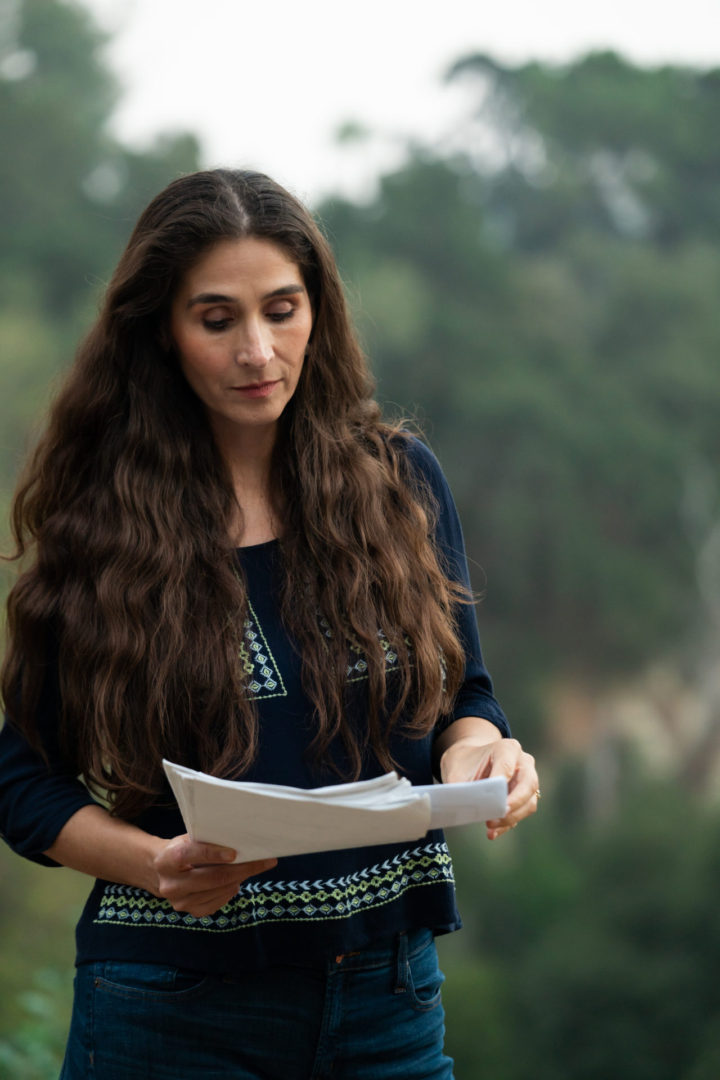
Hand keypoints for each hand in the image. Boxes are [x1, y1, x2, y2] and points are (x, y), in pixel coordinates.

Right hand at [152, 835, 276, 916]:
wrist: (160, 871)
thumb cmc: (181, 849)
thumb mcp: (187, 839)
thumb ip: (206, 841)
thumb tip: (240, 841)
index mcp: (167, 860)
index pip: (189, 855)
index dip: (212, 853)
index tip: (234, 853)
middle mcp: (171, 885)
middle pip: (212, 878)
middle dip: (242, 869)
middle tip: (264, 861)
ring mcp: (180, 902)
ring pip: (219, 890)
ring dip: (240, 879)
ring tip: (252, 867)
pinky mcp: (190, 912)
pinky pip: (218, 903)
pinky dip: (230, 891)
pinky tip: (236, 881)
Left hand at [440, 736, 538, 840]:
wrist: (469, 762)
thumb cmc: (464, 764)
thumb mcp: (457, 771)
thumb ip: (462, 788)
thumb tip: (463, 807)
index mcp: (507, 748)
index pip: (508, 765)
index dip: (502, 781)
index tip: (494, 796)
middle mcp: (523, 763)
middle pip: (528, 784)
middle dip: (514, 803)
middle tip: (497, 815)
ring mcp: (527, 781)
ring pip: (529, 802)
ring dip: (512, 817)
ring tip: (490, 825)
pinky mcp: (525, 799)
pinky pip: (521, 814)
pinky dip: (507, 824)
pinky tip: (492, 833)